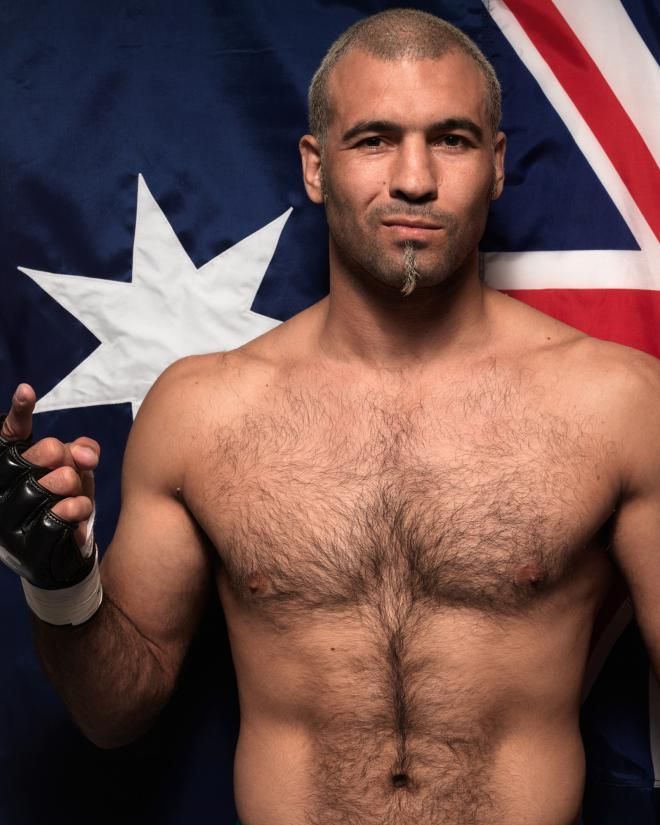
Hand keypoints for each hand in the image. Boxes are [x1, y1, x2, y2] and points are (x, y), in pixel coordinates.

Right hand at [0, 384, 98, 548]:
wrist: (61, 552)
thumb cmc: (65, 501)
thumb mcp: (75, 471)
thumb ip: (82, 452)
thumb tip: (83, 455)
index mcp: (10, 465)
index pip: (10, 434)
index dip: (19, 412)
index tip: (27, 391)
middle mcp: (2, 488)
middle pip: (48, 452)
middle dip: (69, 460)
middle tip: (70, 475)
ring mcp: (10, 517)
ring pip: (57, 482)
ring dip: (77, 488)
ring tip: (73, 497)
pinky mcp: (26, 543)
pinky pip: (63, 513)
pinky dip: (78, 509)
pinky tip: (78, 512)